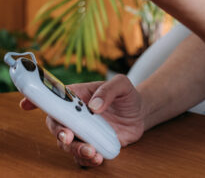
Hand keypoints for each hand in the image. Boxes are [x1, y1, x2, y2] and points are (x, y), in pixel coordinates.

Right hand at [20, 74, 144, 166]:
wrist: (140, 114)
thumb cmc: (126, 95)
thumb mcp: (122, 84)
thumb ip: (109, 90)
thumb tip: (94, 105)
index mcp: (78, 97)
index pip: (55, 98)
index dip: (38, 101)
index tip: (25, 105)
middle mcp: (76, 116)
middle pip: (57, 125)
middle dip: (59, 132)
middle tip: (68, 136)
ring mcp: (83, 132)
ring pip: (68, 144)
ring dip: (75, 149)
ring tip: (91, 151)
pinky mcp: (91, 146)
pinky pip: (82, 157)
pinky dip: (87, 159)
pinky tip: (97, 157)